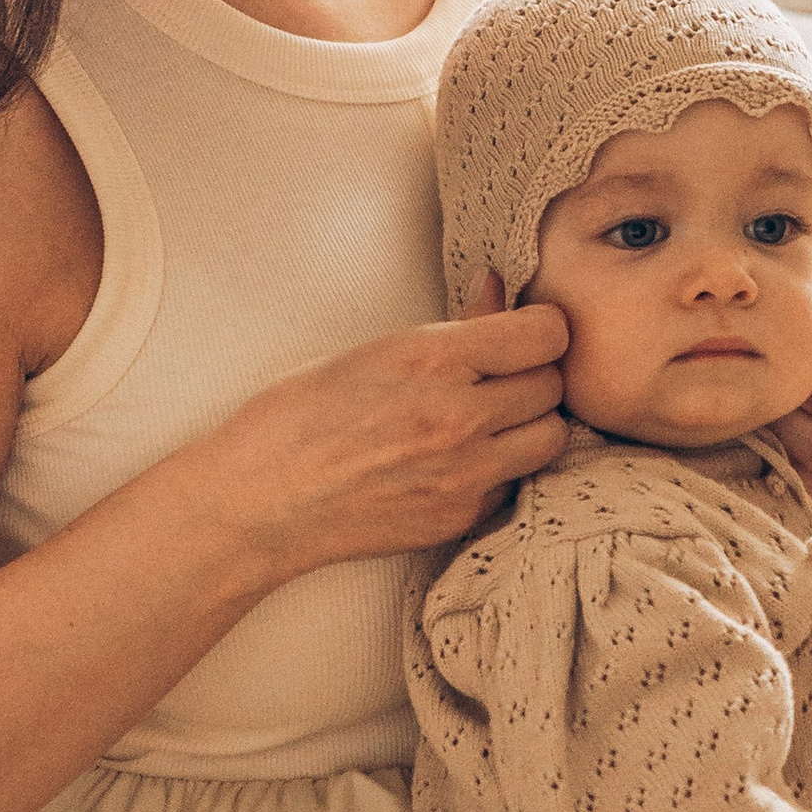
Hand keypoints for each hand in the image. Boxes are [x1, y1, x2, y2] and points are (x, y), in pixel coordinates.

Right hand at [198, 281, 567, 585]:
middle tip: (501, 375)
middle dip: (533, 375)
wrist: (258, 503)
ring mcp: (463, 473)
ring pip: (549, 437)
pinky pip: (513, 481)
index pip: (545, 334)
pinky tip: (460, 458)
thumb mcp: (370, 351)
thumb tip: (497, 296)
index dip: (540, 327)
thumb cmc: (294, 420)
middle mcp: (457, 417)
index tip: (526, 331)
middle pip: (553, 385)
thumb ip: (450, 328)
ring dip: (529, 424)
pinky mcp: (459, 516)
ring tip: (491, 418)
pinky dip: (500, 468)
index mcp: (432, 360)